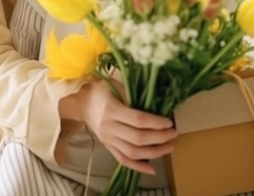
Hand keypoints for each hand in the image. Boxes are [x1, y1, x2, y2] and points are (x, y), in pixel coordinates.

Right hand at [60, 80, 176, 174]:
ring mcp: (107, 139)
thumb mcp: (116, 86)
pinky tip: (152, 168)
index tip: (169, 122)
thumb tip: (157, 103)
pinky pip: (123, 160)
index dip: (156, 123)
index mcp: (112, 109)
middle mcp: (109, 126)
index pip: (138, 120)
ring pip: (133, 152)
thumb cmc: (101, 89)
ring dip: (154, 153)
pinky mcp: (107, 146)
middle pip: (138, 138)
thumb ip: (134, 95)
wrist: (80, 100)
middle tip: (173, 134)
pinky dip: (138, 166)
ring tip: (168, 147)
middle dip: (159, 138)